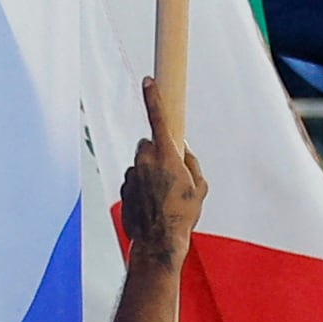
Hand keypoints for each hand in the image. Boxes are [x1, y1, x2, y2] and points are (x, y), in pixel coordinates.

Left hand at [115, 76, 206, 266]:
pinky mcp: (123, 187)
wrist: (158, 240)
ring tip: (163, 195)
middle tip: (172, 173)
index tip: (148, 80)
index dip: (153, 98)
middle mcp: (144, 160)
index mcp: (165, 156)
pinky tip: (152, 203)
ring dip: (150, 171)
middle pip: (148, 144)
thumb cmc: (183, 213)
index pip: (158, 119)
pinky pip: (133, 178)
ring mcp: (131, 174)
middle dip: (158, 152)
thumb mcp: (199, 186)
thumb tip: (181, 148)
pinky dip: (142, 185)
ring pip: (141, 163)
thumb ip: (191, 162)